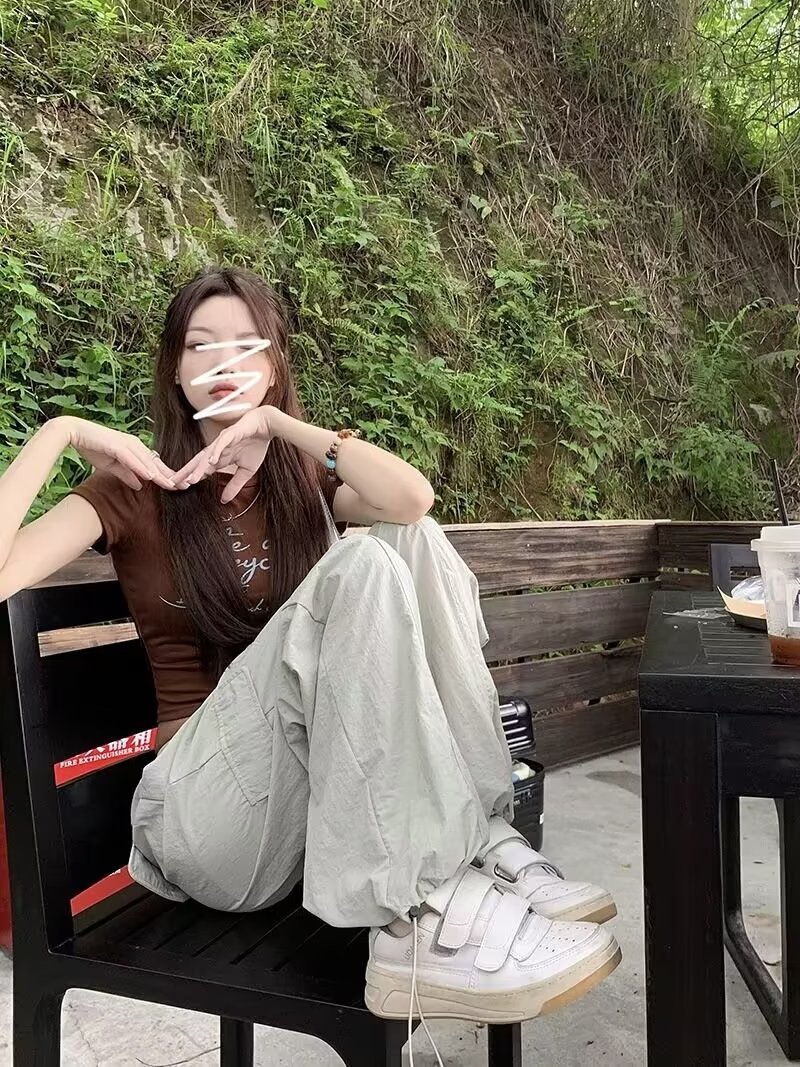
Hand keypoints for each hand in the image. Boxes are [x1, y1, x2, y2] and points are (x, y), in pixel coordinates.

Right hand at [63, 416, 177, 490]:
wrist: (75, 432)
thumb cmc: (94, 447)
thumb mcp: (113, 467)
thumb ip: (127, 475)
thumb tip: (141, 485)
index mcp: (135, 450)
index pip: (155, 465)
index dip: (167, 476)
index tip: (180, 487)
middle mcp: (135, 445)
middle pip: (156, 463)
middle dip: (170, 475)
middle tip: (185, 486)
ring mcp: (127, 443)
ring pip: (147, 461)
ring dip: (160, 474)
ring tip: (172, 485)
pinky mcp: (116, 444)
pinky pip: (131, 457)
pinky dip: (141, 467)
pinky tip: (150, 476)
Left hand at [172, 406, 273, 503]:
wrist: (266, 426)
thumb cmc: (256, 446)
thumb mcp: (246, 471)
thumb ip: (234, 485)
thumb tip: (224, 501)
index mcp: (220, 458)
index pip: (202, 470)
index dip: (192, 478)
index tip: (180, 488)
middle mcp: (217, 450)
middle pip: (198, 463)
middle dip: (186, 473)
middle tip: (173, 484)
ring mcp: (223, 441)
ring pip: (208, 455)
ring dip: (199, 468)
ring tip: (191, 479)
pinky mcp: (232, 433)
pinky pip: (222, 443)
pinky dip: (216, 452)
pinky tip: (211, 461)